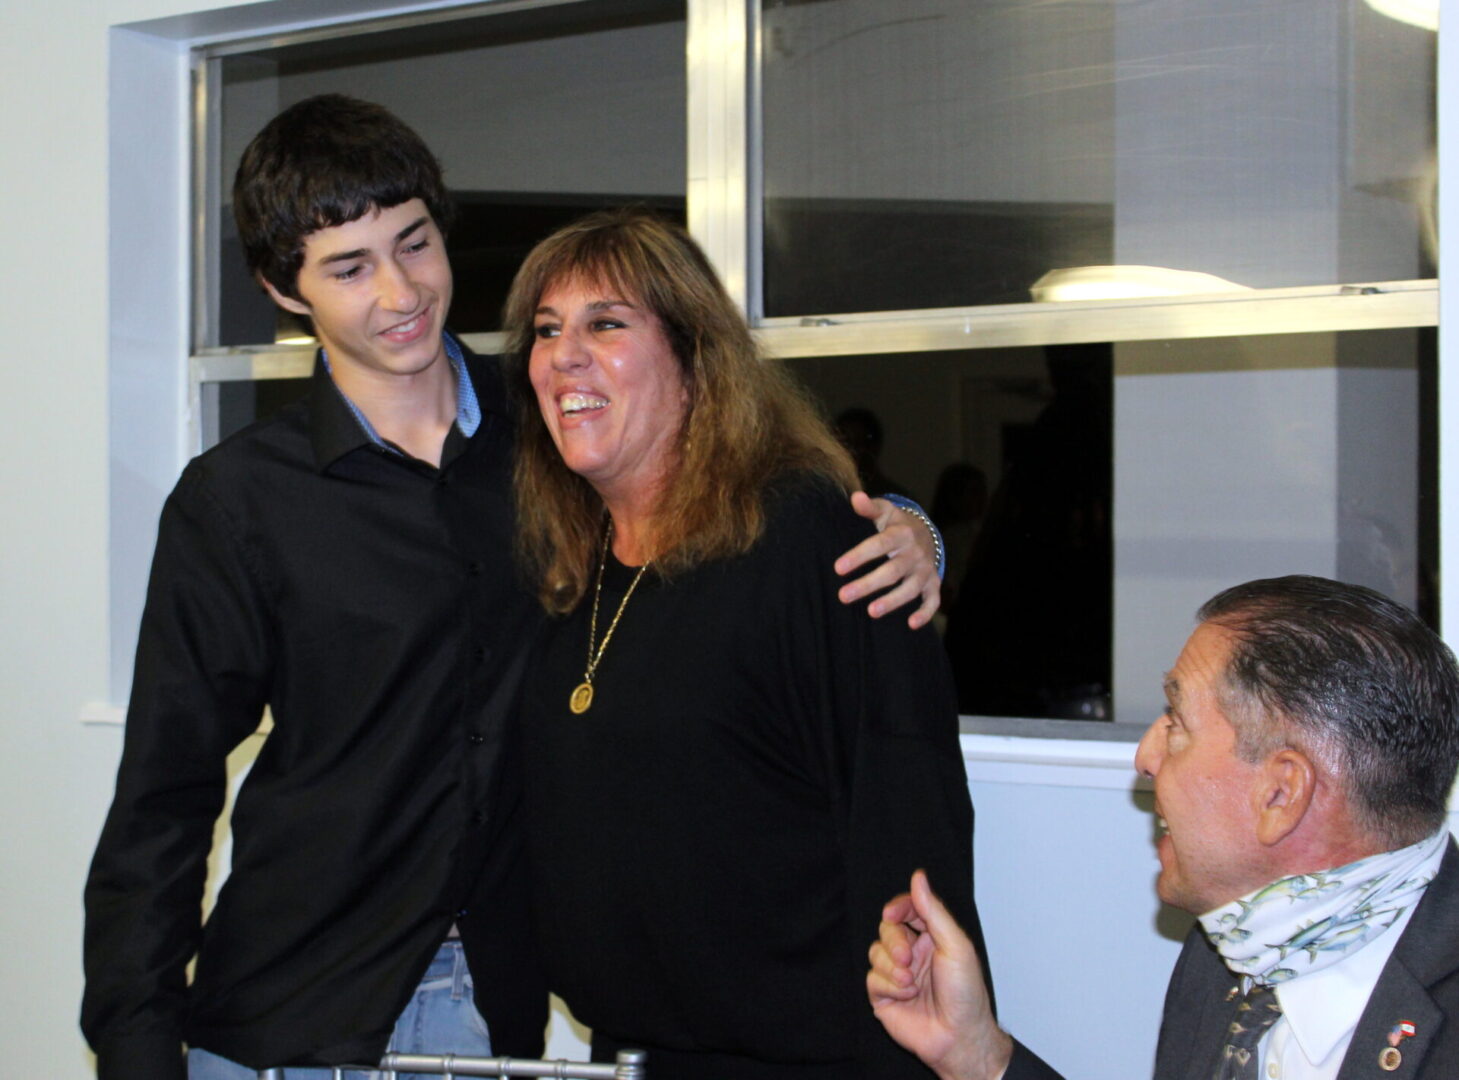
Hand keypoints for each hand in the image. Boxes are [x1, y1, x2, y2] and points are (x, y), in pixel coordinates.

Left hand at [836, 492, 940, 627]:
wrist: (927, 533)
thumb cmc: (895, 524)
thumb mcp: (884, 511)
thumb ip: (869, 507)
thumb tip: (855, 497)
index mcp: (901, 534)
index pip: (879, 545)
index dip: (859, 556)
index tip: (837, 568)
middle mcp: (915, 553)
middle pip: (892, 571)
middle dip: (868, 584)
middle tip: (843, 596)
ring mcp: (925, 570)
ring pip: (910, 589)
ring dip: (892, 601)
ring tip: (871, 612)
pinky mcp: (932, 584)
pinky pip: (932, 601)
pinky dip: (925, 613)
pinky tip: (911, 625)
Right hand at [868, 870, 1011, 1079]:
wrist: (959, 1037)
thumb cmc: (966, 994)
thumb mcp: (955, 945)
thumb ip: (933, 911)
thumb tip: (918, 877)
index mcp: (932, 937)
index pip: (908, 909)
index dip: (898, 907)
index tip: (893, 913)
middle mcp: (913, 953)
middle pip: (887, 929)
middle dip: (894, 941)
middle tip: (907, 958)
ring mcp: (897, 974)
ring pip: (875, 952)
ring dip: (892, 967)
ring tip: (911, 983)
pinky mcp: (884, 996)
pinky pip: (872, 978)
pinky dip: (889, 986)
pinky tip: (907, 995)